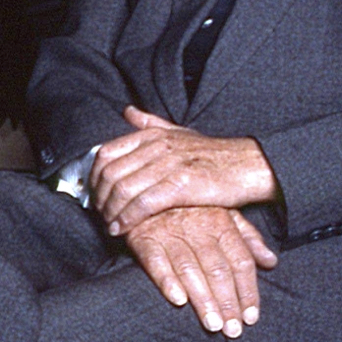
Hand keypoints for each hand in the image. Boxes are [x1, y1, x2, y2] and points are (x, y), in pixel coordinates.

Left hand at [91, 106, 277, 234]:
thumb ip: (150, 122)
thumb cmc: (213, 154)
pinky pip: (143, 203)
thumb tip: (127, 111)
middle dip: (99, 198)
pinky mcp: (181, 185)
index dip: (94, 177)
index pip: (107, 153)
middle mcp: (157, 146)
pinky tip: (122, 229)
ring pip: (123, 189)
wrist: (247, 165)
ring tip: (108, 225)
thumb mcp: (179, 132)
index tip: (94, 194)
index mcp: (153, 133)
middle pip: (110, 173)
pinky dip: (127, 219)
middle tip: (98, 214)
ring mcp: (169, 164)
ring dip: (110, 212)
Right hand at [126, 206, 277, 337]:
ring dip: (202, 299)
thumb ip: (248, 238)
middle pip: (217, 268)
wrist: (149, 191)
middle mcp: (197, 226)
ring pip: (190, 269)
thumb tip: (271, 261)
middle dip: (227, 302)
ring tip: (213, 325)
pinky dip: (167, 281)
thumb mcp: (224, 213)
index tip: (251, 317)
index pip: (240, 260)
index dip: (248, 290)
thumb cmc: (193, 208)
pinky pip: (156, 261)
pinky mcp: (145, 238)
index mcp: (221, 221)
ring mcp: (170, 232)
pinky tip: (178, 301)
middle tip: (233, 330)